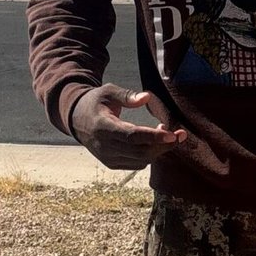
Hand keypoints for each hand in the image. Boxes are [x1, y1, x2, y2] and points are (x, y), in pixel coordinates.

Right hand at [70, 83, 186, 170]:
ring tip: (162, 130)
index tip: (173, 134)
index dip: (154, 137)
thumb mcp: (108, 92)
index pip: (132, 136)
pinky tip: (152, 140)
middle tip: (179, 134)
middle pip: (141, 152)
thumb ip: (127, 95)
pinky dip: (149, 154)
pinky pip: (137, 164)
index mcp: (103, 127)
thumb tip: (147, 98)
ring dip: (158, 149)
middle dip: (164, 146)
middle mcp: (104, 146)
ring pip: (141, 160)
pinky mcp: (111, 164)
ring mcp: (108, 158)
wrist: (76, 120)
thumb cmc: (96, 102)